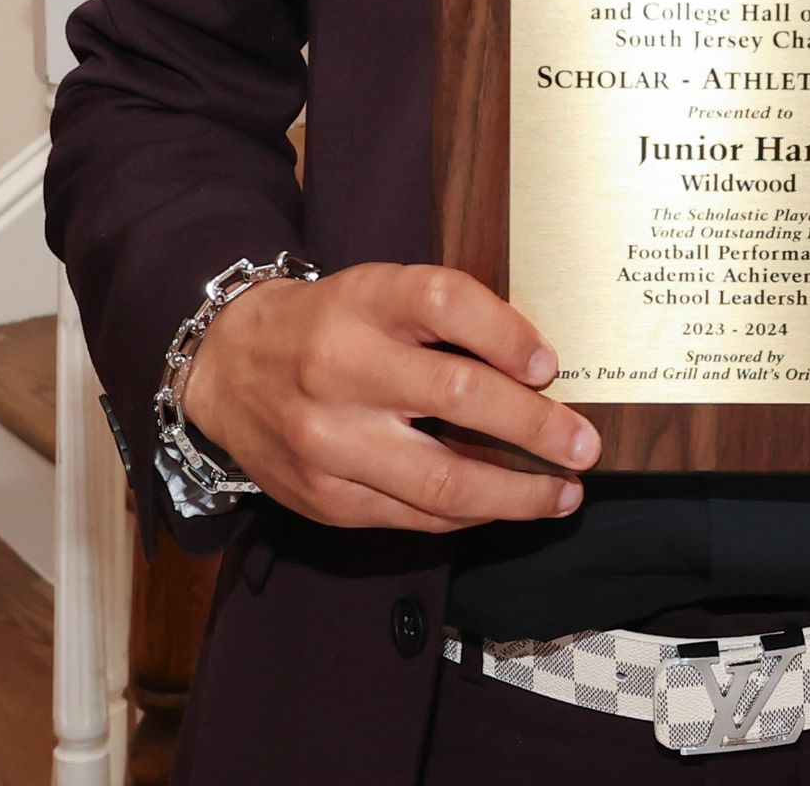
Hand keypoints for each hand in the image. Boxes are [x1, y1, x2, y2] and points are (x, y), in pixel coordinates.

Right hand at [180, 261, 600, 531]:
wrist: (225, 366)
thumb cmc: (327, 324)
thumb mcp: (378, 291)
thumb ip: (446, 319)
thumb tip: (536, 367)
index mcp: (363, 301)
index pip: (444, 302)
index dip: (506, 331)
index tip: (549, 364)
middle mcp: (342, 366)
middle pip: (457, 394)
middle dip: (535, 427)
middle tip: (584, 445)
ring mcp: (330, 440)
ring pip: (440, 479)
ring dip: (516, 493)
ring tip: (562, 493)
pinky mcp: (324, 497)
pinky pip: (412, 517)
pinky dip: (467, 515)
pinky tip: (501, 507)